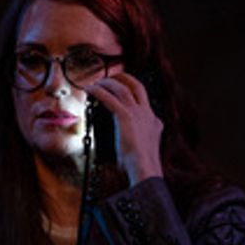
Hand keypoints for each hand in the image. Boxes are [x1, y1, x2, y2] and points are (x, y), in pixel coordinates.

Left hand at [83, 70, 163, 185]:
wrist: (145, 167)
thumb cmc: (140, 165)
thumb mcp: (141, 151)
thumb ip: (135, 143)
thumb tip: (123, 150)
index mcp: (154, 123)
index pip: (145, 103)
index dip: (133, 95)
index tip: (123, 92)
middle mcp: (147, 114)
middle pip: (138, 87)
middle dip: (125, 78)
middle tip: (112, 77)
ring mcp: (138, 113)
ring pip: (123, 88)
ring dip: (109, 83)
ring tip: (97, 82)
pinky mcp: (126, 116)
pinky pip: (110, 97)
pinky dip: (99, 91)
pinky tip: (90, 89)